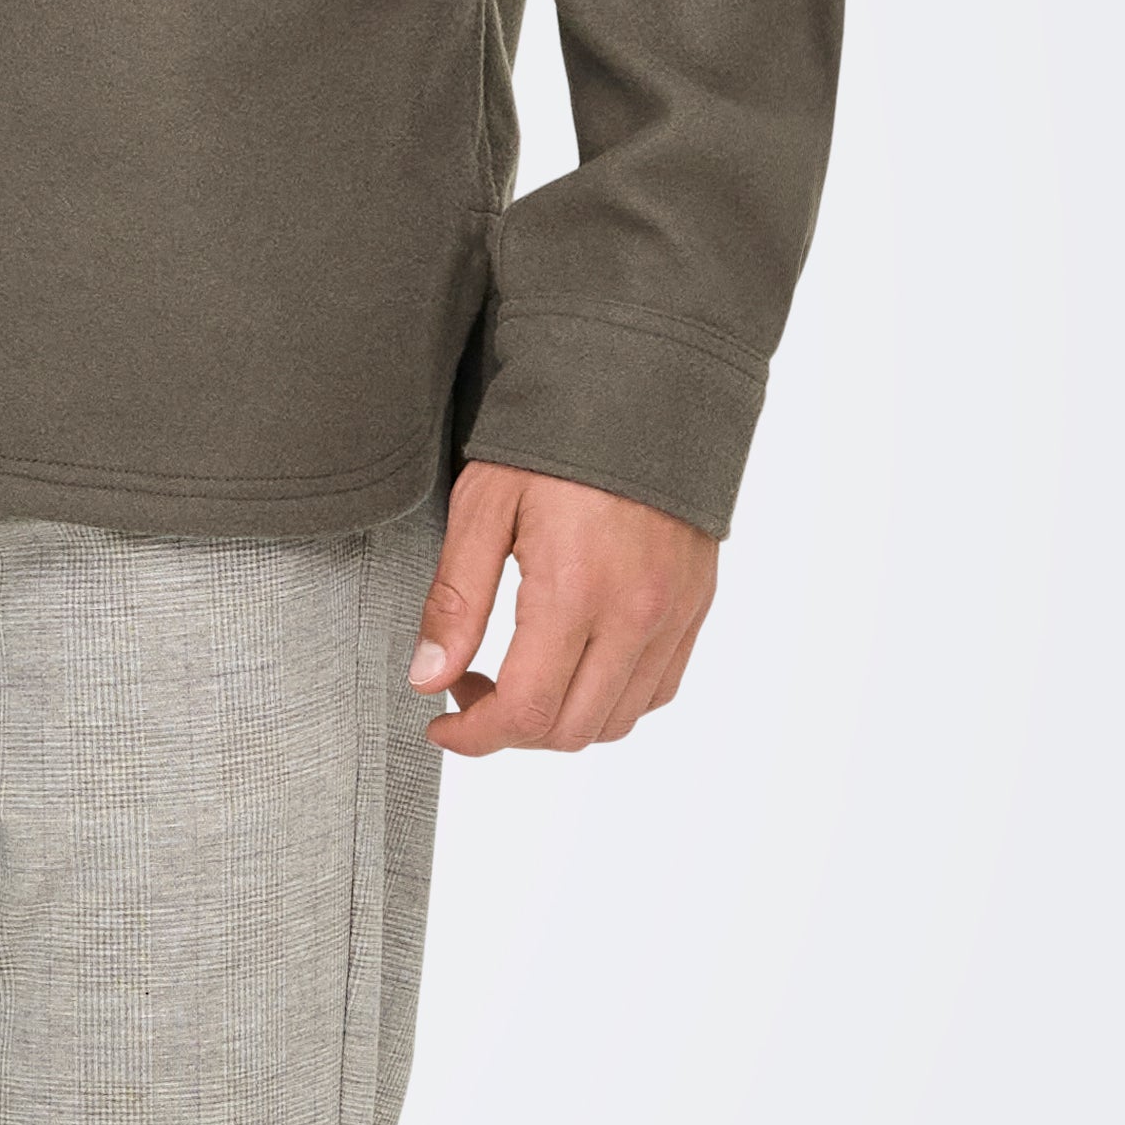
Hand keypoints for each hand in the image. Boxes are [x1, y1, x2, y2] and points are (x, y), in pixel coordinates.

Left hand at [411, 463, 717, 755]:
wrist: (642, 388)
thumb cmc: (554, 442)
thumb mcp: (483, 508)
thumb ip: (455, 601)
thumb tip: (428, 678)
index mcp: (576, 591)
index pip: (527, 712)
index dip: (475, 736)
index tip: (440, 724)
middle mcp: (637, 614)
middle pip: (572, 730)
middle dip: (511, 731)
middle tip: (471, 689)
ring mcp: (675, 614)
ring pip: (619, 719)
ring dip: (561, 720)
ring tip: (520, 676)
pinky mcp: (696, 605)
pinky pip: (659, 688)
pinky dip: (613, 699)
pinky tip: (574, 665)